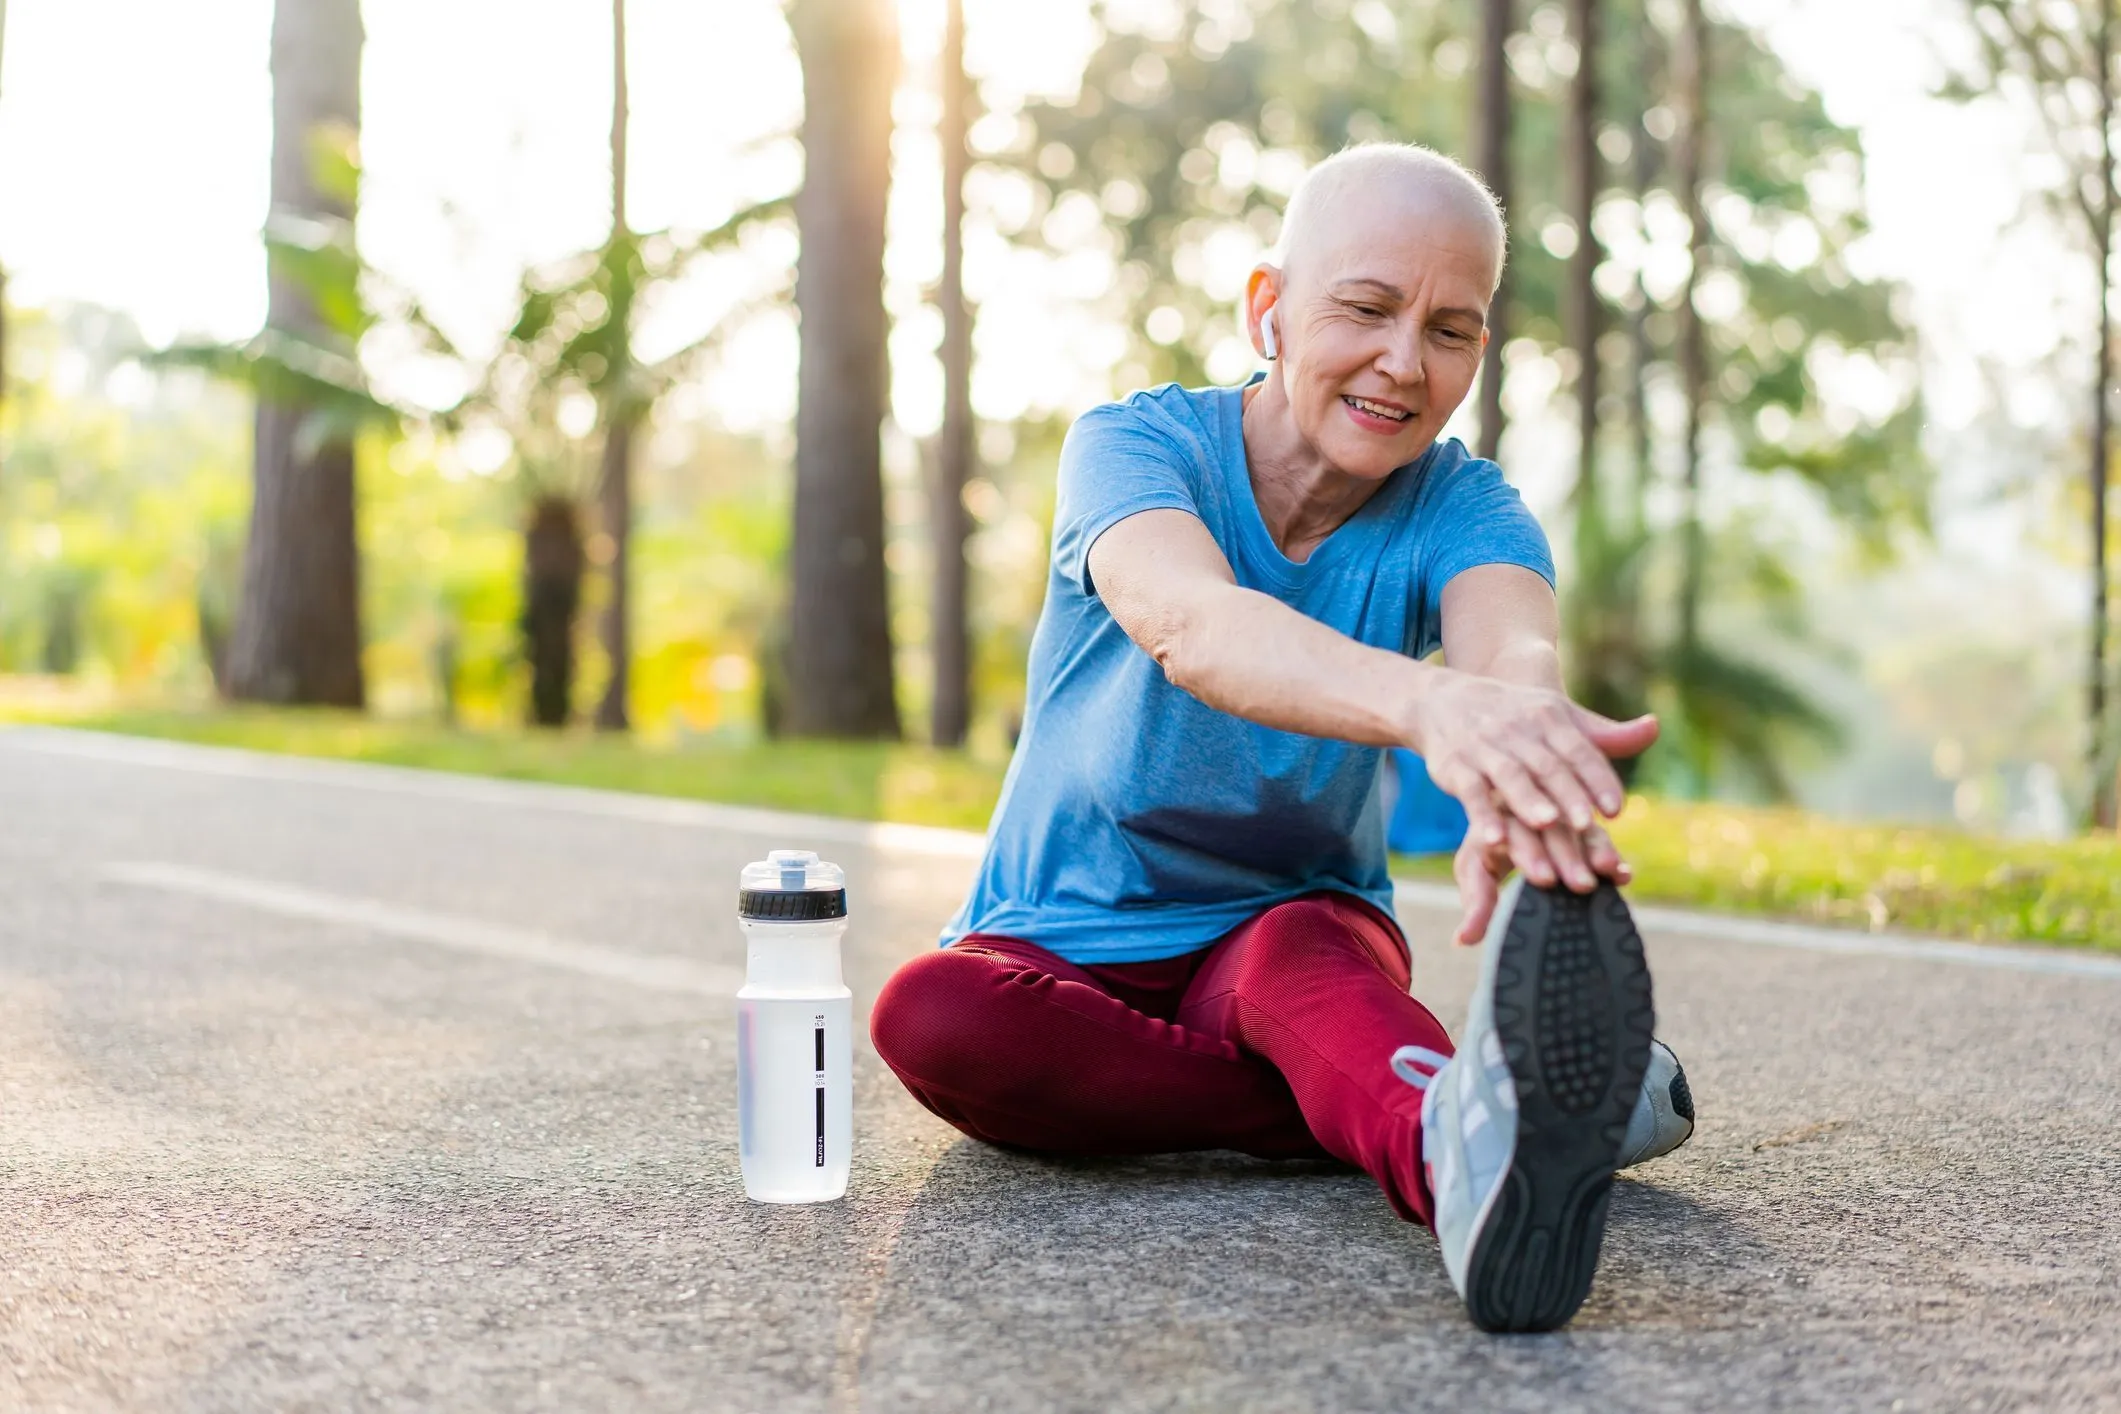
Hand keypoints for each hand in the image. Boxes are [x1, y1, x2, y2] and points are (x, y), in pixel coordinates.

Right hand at [1409, 669, 1658, 851]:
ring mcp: (1484, 748)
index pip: (1579, 750)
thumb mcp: (1558, 716)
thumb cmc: (1514, 716)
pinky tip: (1494, 840)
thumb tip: (1654, 728)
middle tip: (1587, 826)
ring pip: (1510, 777)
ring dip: (1528, 800)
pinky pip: (1470, 792)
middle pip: (1547, 766)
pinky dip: (1482, 815)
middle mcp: (1518, 730)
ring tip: (1548, 824)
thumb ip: (1604, 735)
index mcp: (1549, 718)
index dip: (1598, 778)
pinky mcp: (1455, 767)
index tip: (1617, 809)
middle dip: (1567, 795)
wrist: (1444, 699)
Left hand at [1450, 810, 1634, 944]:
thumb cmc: (1487, 850)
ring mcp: (1557, 810)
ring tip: (1608, 872)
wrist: (1506, 812)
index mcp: (1496, 818)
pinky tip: (1623, 874)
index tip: (1544, 879)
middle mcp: (1528, 809)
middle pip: (1549, 830)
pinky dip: (1611, 853)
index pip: (1512, 834)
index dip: (1529, 855)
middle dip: (1566, 857)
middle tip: (1581, 885)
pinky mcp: (1581, 819)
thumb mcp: (1476, 870)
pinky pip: (1598, 833)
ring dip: (1594, 851)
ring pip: (1577, 828)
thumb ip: (1475, 903)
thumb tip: (1462, 940)